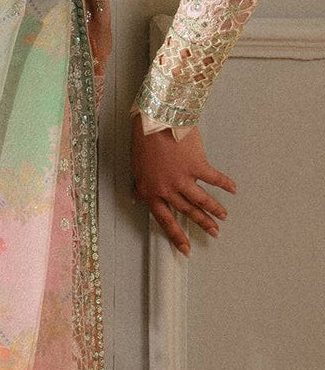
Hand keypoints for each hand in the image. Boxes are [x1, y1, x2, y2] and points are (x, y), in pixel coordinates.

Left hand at [129, 114, 237, 255]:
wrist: (153, 121)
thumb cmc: (142, 142)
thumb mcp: (136, 167)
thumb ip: (140, 185)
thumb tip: (136, 198)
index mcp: (150, 192)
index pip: (165, 220)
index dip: (176, 236)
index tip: (186, 249)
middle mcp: (167, 189)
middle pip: (188, 211)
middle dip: (203, 223)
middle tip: (214, 232)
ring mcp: (183, 179)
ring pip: (202, 200)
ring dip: (215, 209)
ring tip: (223, 215)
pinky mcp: (196, 166)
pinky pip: (214, 179)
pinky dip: (225, 184)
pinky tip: (233, 189)